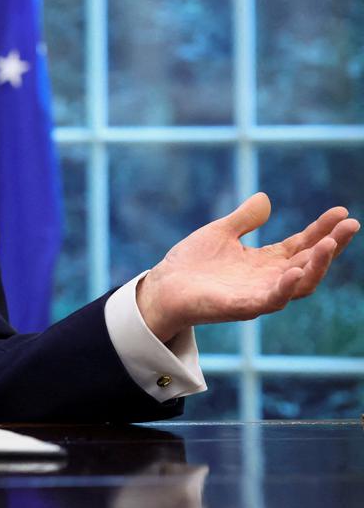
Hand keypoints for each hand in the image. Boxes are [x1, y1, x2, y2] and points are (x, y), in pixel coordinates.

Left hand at [137, 193, 358, 342]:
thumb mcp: (220, 233)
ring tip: (329, 244)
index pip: (302, 245)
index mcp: (265, 262)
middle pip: (309, 263)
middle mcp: (268, 280)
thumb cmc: (191, 264)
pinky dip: (284, 289)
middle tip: (350, 225)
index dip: (322, 229)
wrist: (162, 288)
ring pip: (299, 284)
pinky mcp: (240, 308)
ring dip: (316, 266)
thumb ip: (244, 219)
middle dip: (331, 245)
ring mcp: (257, 295)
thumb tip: (265, 198)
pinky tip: (295, 273)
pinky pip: (270, 301)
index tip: (341, 212)